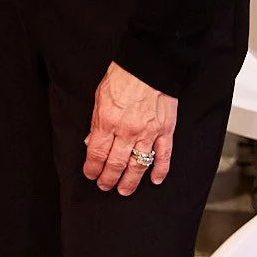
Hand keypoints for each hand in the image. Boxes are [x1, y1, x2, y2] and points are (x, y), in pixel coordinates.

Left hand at [83, 62, 176, 194]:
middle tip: (104, 186)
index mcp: (107, 121)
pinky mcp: (165, 131)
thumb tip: (90, 142)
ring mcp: (148, 133)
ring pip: (139, 165)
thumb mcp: (99, 97)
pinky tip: (155, 180)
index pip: (97, 153)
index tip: (90, 175)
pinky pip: (164, 156)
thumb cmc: (121, 77)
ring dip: (130, 181)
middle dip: (108, 179)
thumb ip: (95, 122)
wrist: (147, 65)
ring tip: (124, 191)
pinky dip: (160, 170)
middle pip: (116, 164)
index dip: (92, 168)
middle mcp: (127, 131)